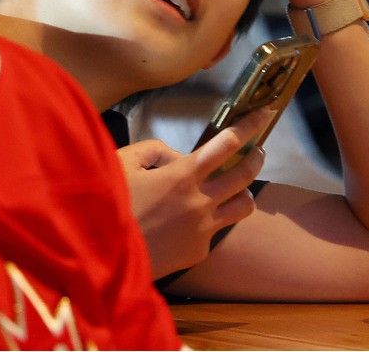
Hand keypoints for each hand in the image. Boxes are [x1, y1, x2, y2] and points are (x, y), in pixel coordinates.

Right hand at [116, 107, 271, 278]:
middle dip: (256, 158)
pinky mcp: (199, 251)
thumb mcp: (125, 162)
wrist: (104, 253)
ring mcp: (203, 229)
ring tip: (236, 187)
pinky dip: (209, 220)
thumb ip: (155, 150)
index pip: (227, 144)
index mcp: (183, 175)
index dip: (249, 126)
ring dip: (244, 192)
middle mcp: (201, 201)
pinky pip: (214, 230)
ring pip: (243, 207)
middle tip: (257, 152)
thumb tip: (179, 158)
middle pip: (245, 175)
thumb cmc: (110, 202)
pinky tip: (189, 221)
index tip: (264, 114)